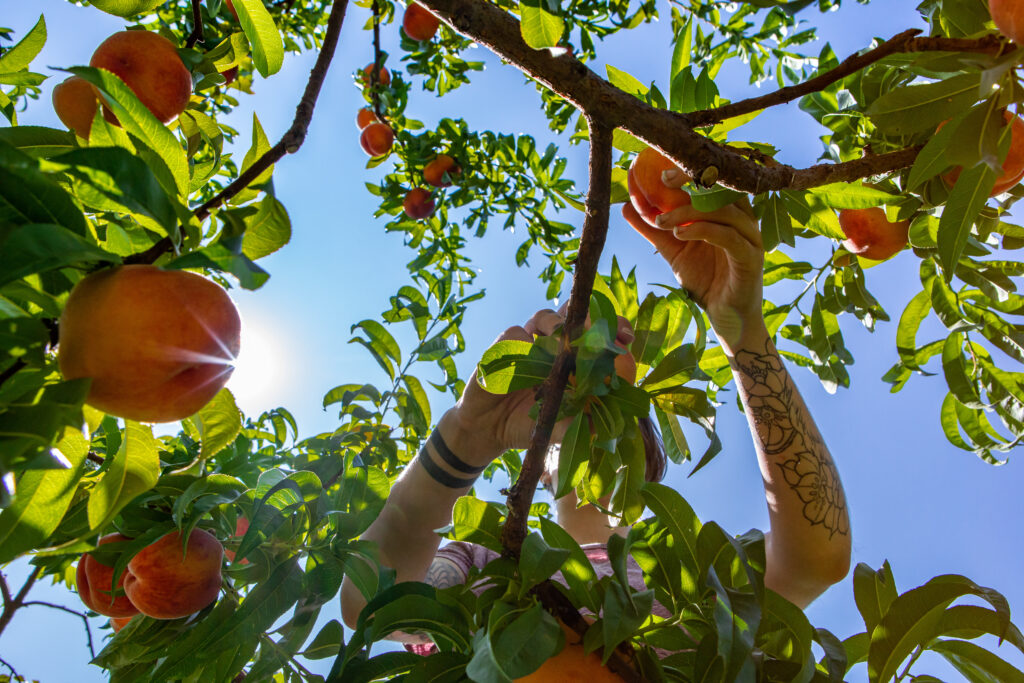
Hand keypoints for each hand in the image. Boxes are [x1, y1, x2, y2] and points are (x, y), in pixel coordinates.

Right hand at [442, 309, 633, 462]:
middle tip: (597, 333)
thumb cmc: (529, 423)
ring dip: (557, 328)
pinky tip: (526, 365)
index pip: (596, 333)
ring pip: (546, 316)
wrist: (489, 429)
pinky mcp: (503, 345)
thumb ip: (579, 423)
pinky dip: (524, 345)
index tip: (627, 338)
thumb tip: (604, 426)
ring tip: (562, 348)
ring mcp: (528, 340)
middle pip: (573, 313)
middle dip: (589, 317)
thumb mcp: (558, 426)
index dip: (613, 327)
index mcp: (572, 357)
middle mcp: (552, 343)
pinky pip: (516, 333)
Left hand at [622, 174, 765, 351]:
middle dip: (692, 179)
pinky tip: (679, 235)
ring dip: (687, 212)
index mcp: (729, 210)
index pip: (715, 179)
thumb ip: (653, 228)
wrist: (726, 317)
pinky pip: (728, 236)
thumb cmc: (704, 279)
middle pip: (724, 186)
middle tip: (662, 181)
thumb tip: (626, 206)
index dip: (690, 169)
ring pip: (723, 210)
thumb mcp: (672, 249)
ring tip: (661, 222)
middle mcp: (744, 218)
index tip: (660, 170)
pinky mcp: (751, 257)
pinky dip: (702, 231)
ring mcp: (751, 237)